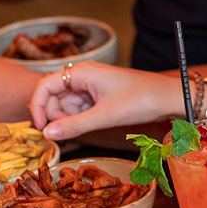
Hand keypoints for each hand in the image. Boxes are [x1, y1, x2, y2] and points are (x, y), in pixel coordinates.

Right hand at [29, 62, 181, 140]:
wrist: (169, 98)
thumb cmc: (140, 100)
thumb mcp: (104, 116)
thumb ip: (73, 126)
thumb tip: (47, 135)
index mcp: (80, 72)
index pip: (44, 86)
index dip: (37, 107)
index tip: (41, 129)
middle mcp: (82, 75)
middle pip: (53, 96)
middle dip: (55, 115)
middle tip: (66, 133)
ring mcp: (90, 85)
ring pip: (66, 104)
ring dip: (69, 119)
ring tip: (88, 126)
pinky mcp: (99, 95)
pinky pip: (79, 107)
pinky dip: (80, 119)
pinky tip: (93, 124)